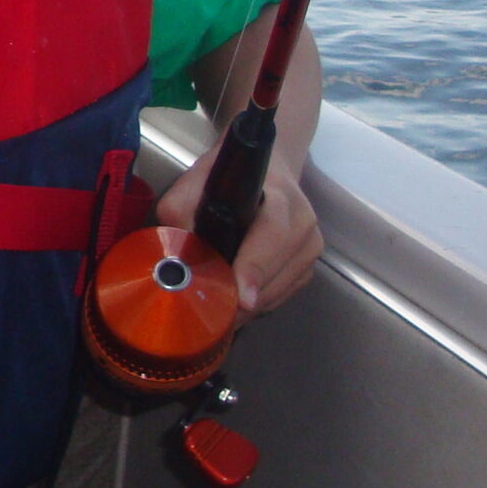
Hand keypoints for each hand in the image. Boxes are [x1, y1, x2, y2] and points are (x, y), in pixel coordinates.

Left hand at [155, 150, 321, 319]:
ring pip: (280, 290)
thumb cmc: (231, 175)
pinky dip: (258, 304)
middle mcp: (303, 222)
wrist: (268, 170)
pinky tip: (235, 303)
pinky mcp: (307, 265)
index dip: (255, 267)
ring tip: (218, 314)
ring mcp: (310, 246)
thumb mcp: (198, 179)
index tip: (241, 298)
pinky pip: (283, 295)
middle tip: (214, 317)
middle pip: (277, 272)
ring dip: (249, 308)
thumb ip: (181, 208)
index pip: (273, 235)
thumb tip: (176, 251)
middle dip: (243, 299)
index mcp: (280, 196)